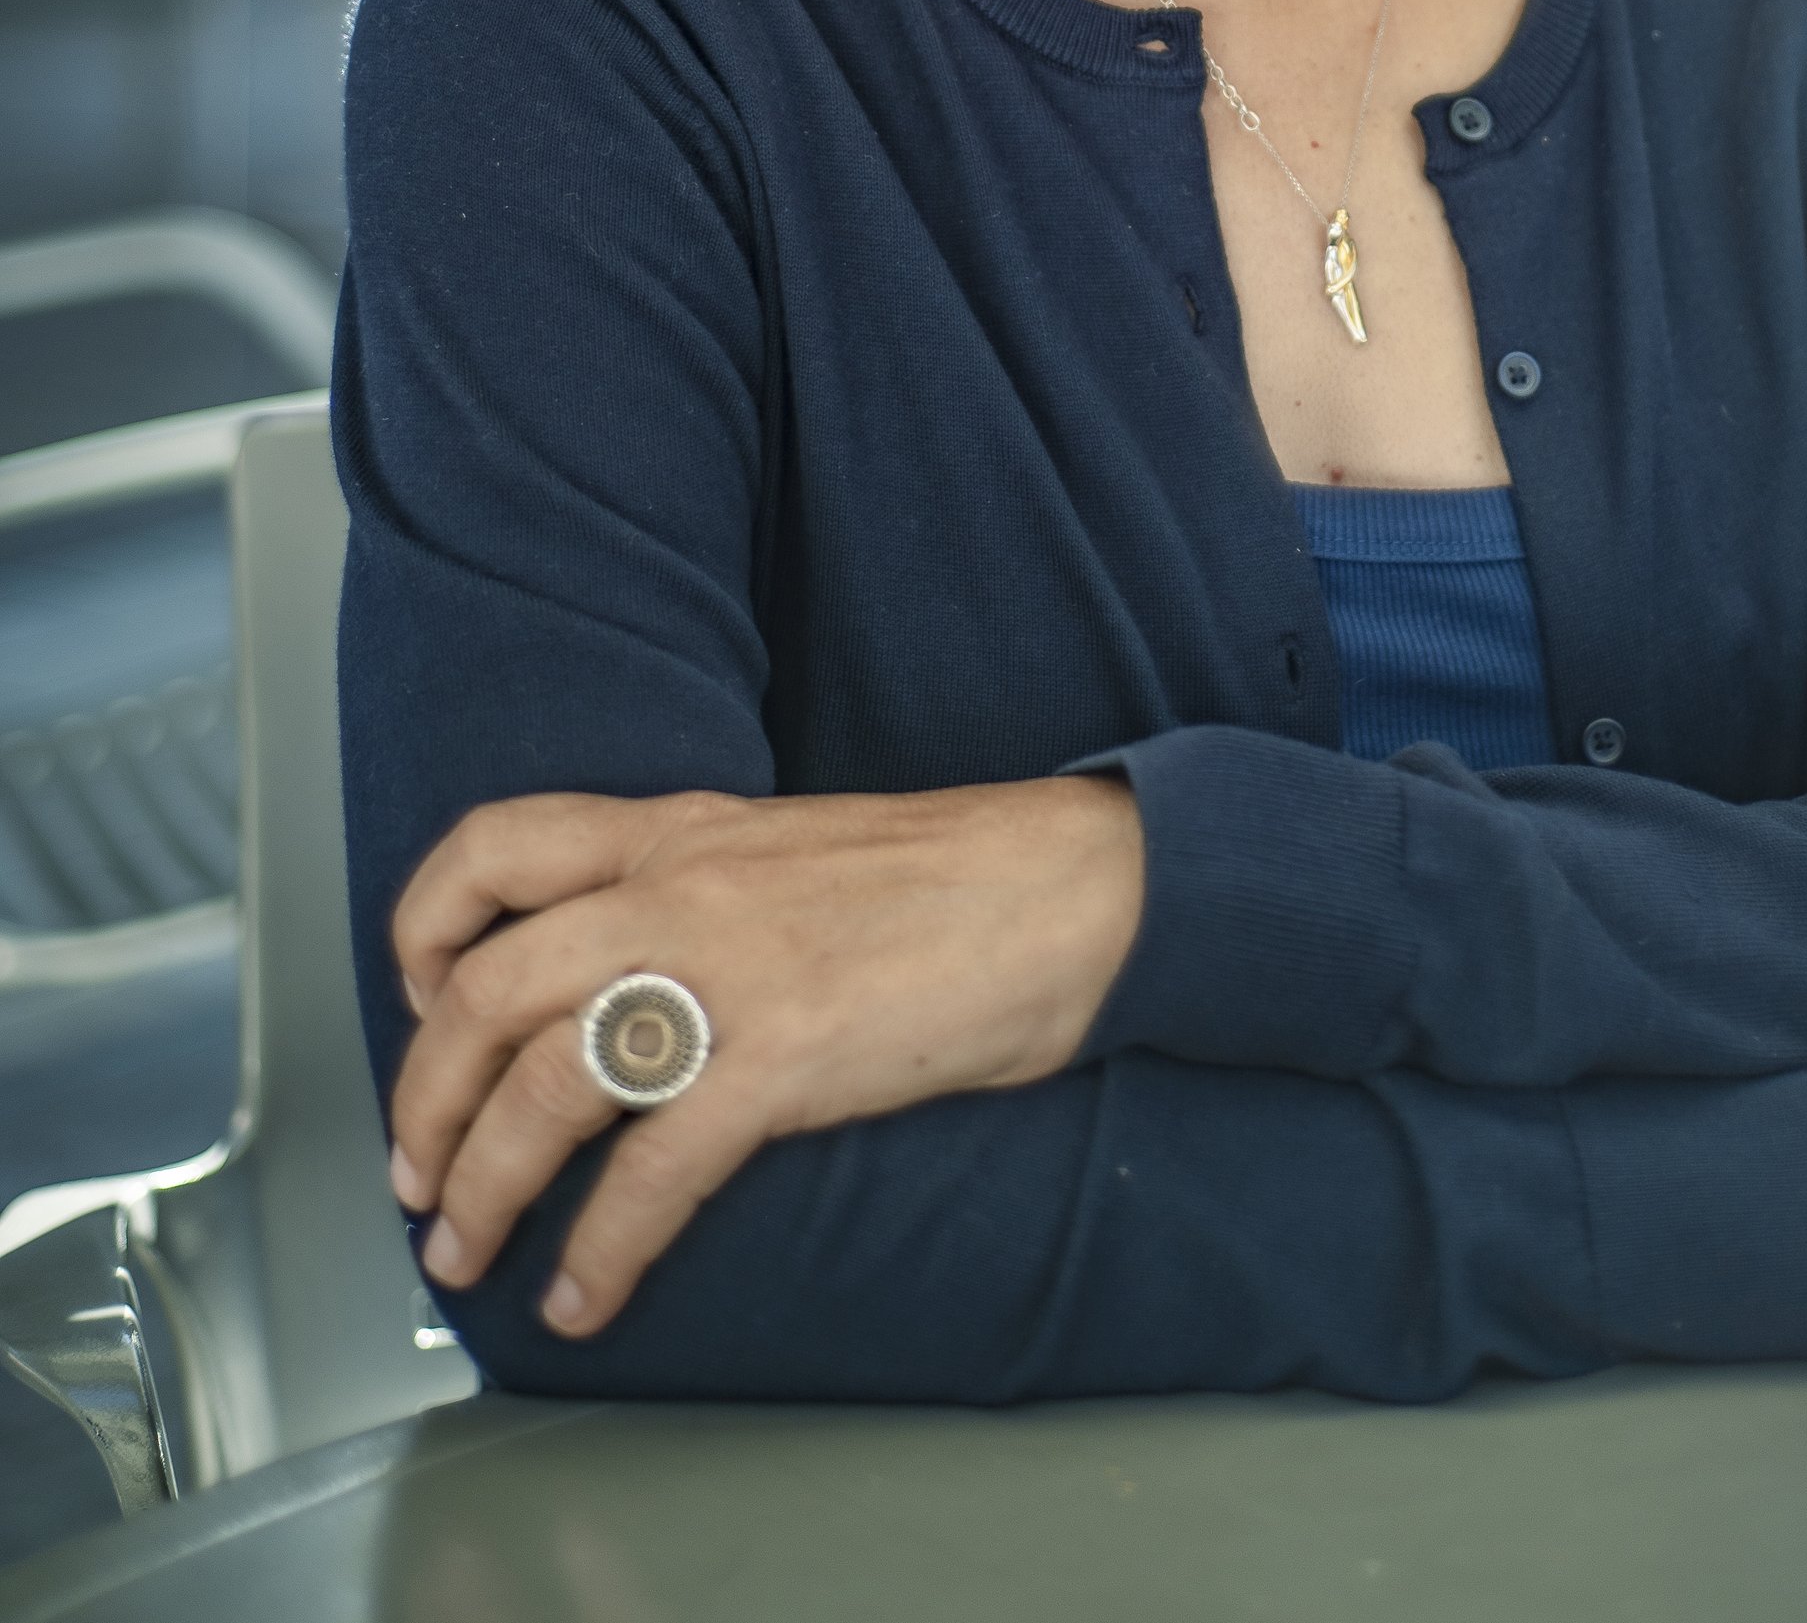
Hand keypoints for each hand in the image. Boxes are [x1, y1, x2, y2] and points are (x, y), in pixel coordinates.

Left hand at [387, 776, 1142, 1339]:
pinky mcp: (782, 1060)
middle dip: (424, 1102)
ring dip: (483, 1190)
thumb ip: (695, 887)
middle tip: (420, 1176)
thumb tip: (622, 976)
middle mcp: (677, 888)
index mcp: (677, 829)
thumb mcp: (785, 847)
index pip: (493, 847)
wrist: (1068, 885)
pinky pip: (650, 1174)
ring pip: (541, 1088)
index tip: (423, 1002)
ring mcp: (726, 974)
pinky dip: (599, 1251)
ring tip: (467, 1252)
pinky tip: (585, 1296)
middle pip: (483, 993)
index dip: (426, 930)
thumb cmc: (947, 875)